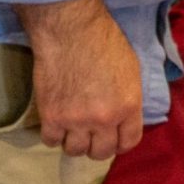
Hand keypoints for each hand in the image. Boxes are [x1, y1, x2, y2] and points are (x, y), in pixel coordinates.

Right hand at [16, 0, 143, 160]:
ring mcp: (76, 120)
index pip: (129, 142)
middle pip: (101, 152)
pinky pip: (51, 141)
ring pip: (75, 151)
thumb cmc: (105, 43)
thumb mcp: (132, 71)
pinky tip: (56, 123)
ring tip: (72, 129)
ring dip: (75, 142)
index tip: (114, 138)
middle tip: (92, 134)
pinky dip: (53, 135)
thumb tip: (124, 117)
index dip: (121, 142)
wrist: (71, 31)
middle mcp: (104, 119)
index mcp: (129, 106)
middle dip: (98, 146)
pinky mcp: (51, 117)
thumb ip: (129, 99)